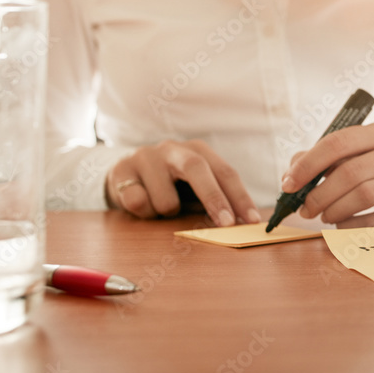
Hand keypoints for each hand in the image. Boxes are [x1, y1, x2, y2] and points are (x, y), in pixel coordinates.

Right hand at [106, 139, 258, 226]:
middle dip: (214, 198)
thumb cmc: (168, 184)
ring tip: (161, 207)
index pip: (225, 172)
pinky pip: (137, 202)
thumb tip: (239, 223)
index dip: (240, 196)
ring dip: (167, 213)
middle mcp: (173, 149)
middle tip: (226, 223)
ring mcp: (146, 156)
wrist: (123, 174)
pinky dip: (143, 212)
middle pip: (197, 168)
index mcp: (197, 151)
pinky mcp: (121, 170)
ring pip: (165, 198)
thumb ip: (214, 198)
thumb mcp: (193, 186)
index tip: (252, 220)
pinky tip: (141, 203)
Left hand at [283, 123, 373, 227]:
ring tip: (323, 216)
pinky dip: (350, 225)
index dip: (308, 164)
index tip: (288, 183)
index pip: (337, 143)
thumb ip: (327, 156)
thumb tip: (292, 171)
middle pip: (349, 172)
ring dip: (334, 210)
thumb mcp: (364, 150)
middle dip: (318, 194)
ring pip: (363, 195)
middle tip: (304, 209)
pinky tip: (341, 225)